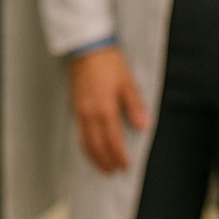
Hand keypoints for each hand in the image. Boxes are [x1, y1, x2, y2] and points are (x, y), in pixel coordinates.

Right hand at [68, 46, 148, 172]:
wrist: (86, 47)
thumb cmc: (108, 62)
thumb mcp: (127, 82)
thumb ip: (135, 106)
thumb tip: (144, 125)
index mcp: (105, 108)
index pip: (113, 140)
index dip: (119, 156)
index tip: (125, 165)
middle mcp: (90, 112)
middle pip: (96, 144)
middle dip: (104, 161)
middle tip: (112, 171)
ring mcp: (80, 109)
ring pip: (84, 140)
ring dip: (92, 155)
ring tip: (100, 165)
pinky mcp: (74, 104)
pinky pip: (78, 130)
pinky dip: (84, 143)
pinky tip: (89, 145)